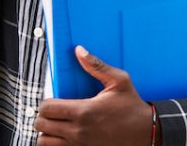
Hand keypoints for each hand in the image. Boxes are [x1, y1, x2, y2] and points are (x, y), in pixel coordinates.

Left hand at [34, 46, 154, 145]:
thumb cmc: (132, 106)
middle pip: (41, 125)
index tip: (55, 100)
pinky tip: (64, 135)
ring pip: (44, 142)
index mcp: (84, 111)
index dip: (47, 102)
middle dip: (45, 116)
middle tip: (55, 111)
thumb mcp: (119, 81)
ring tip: (58, 124)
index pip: (47, 108)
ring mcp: (79, 145)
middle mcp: (78, 131)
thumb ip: (97, 66)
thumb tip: (79, 50)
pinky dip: (55, 143)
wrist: (145, 132)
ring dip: (47, 132)